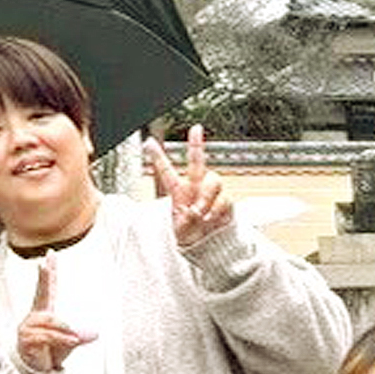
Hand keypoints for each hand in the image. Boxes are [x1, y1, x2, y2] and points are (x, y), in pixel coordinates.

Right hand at [16, 255, 93, 373]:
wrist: (35, 372)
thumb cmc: (49, 353)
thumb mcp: (69, 342)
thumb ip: (81, 336)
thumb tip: (94, 334)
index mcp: (44, 312)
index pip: (47, 288)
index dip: (48, 272)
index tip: (49, 255)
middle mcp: (35, 316)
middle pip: (42, 294)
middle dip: (44, 279)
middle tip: (43, 264)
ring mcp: (28, 327)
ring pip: (51, 322)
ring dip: (65, 330)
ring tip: (75, 338)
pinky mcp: (26, 339)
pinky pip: (48, 335)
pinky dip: (62, 338)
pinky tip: (71, 340)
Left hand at [145, 126, 232, 247]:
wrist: (209, 243)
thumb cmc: (191, 233)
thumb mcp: (181, 232)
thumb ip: (186, 220)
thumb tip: (195, 211)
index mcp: (179, 192)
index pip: (167, 172)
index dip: (158, 157)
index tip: (148, 142)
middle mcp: (196, 186)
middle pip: (197, 162)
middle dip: (196, 144)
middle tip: (196, 129)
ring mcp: (212, 191)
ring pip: (214, 181)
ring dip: (207, 198)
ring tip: (200, 213)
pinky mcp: (226, 199)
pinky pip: (224, 199)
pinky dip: (216, 210)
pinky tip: (211, 219)